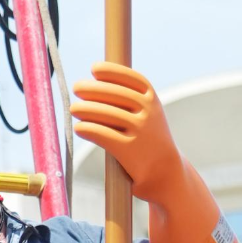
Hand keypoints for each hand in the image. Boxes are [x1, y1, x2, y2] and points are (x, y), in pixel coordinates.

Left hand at [70, 62, 184, 202]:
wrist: (166, 173)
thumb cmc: (149, 140)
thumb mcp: (149, 115)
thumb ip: (131, 100)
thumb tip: (99, 83)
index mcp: (152, 100)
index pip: (130, 78)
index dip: (111, 71)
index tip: (94, 69)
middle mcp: (148, 112)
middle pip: (114, 94)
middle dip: (91, 89)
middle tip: (77, 88)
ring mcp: (139, 131)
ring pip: (105, 113)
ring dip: (85, 109)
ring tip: (74, 109)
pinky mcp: (128, 150)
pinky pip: (102, 134)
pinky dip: (87, 129)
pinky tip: (79, 128)